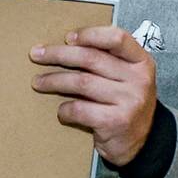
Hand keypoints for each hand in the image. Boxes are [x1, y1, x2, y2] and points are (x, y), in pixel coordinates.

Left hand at [30, 25, 156, 165]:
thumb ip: (107, 61)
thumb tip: (64, 45)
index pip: (117, 38)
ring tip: (37, 82)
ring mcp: (129, 101)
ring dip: (53, 80)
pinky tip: (61, 111)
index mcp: (141, 62)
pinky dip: (64, 109)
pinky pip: (79, 108)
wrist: (141, 143)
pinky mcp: (116, 121)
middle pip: (90, 58)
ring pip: (80, 82)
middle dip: (58, 54)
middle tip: (36, 55)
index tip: (68, 37)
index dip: (90, 34)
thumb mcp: (126, 78)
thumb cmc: (124, 103)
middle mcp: (139, 79)